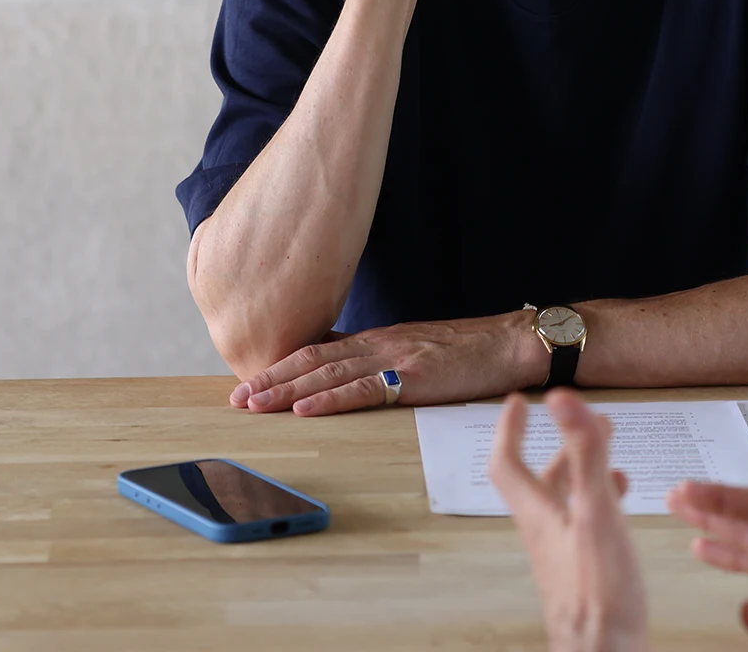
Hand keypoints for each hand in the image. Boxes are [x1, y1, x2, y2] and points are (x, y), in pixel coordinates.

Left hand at [228, 313, 544, 414]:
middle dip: (271, 379)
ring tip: (254, 404)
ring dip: (287, 390)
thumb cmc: (471, 350)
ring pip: (329, 373)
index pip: (319, 350)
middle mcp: (379, 344)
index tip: (249, 381)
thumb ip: (382, 359)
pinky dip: (330, 399)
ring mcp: (395, 358)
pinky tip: (305, 408)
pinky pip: (364, 389)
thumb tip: (348, 370)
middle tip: (236, 398)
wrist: (511, 342)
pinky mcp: (413, 377)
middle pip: (313, 359)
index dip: (281, 366)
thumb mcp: (418, 348)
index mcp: (379, 339)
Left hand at [492, 390, 647, 651]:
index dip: (510, 429)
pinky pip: (585, 524)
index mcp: (540, 515)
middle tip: (576, 420)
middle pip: (540, 480)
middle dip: (560, 444)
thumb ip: (584, 456)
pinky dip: (601, 501)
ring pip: (565, 501)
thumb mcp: (596, 513)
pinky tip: (621, 505)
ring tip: (606, 454)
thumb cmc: (599, 596)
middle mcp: (546, 533)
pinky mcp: (583, 571)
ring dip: (582, 471)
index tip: (518, 403)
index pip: (508, 462)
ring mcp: (563, 554)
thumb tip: (563, 403)